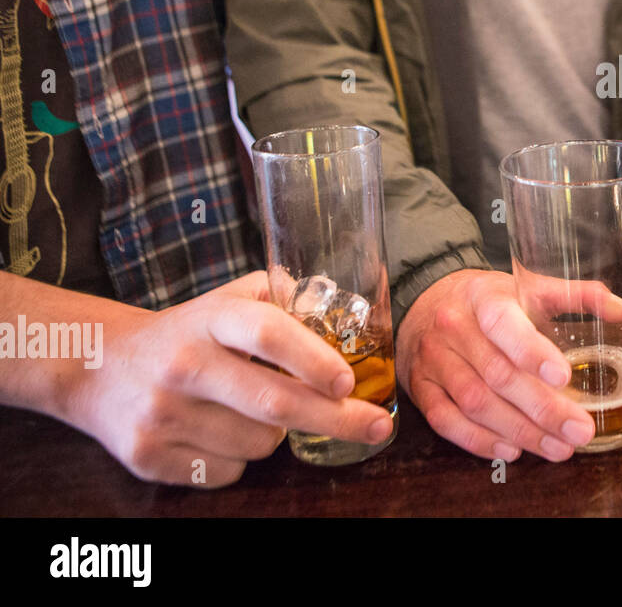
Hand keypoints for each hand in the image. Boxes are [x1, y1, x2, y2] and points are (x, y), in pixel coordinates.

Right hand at [71, 272, 392, 487]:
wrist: (97, 366)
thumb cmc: (185, 333)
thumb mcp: (225, 301)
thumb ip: (280, 298)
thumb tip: (339, 302)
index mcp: (210, 319)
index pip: (267, 334)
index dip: (314, 359)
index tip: (348, 381)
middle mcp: (184, 364)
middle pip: (274, 402)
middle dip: (336, 418)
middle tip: (376, 424)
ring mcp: (163, 414)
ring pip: (258, 443)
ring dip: (277, 434)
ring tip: (252, 409)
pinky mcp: (147, 456)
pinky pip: (226, 471)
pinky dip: (238, 458)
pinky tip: (218, 432)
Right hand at [397, 266, 621, 461]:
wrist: (426, 303)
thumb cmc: (489, 299)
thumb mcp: (530, 287)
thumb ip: (578, 296)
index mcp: (485, 298)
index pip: (505, 325)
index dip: (533, 353)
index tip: (564, 378)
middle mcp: (455, 328)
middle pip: (498, 375)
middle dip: (542, 408)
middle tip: (579, 430)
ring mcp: (435, 360)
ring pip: (475, 403)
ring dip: (519, 431)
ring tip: (558, 447)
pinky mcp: (422, 387)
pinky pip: (446, 421)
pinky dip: (479, 441)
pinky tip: (511, 450)